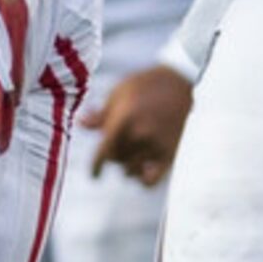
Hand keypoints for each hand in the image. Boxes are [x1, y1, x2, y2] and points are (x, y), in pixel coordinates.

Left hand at [81, 64, 192, 184]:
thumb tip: (81, 124)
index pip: (104, 152)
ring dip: (127, 166)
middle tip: (120, 142)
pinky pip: (151, 180)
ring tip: (130, 154)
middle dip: (113, 154)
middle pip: (116, 160)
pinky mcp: (170, 152)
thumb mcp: (119, 92)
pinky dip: (143, 180)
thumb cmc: (145, 84)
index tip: (94, 175)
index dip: (95, 167)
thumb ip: (101, 113)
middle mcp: (141, 133)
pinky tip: (142, 171)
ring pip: (131, 171)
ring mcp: (157, 144)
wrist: (181, 80)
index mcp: (126, 118)